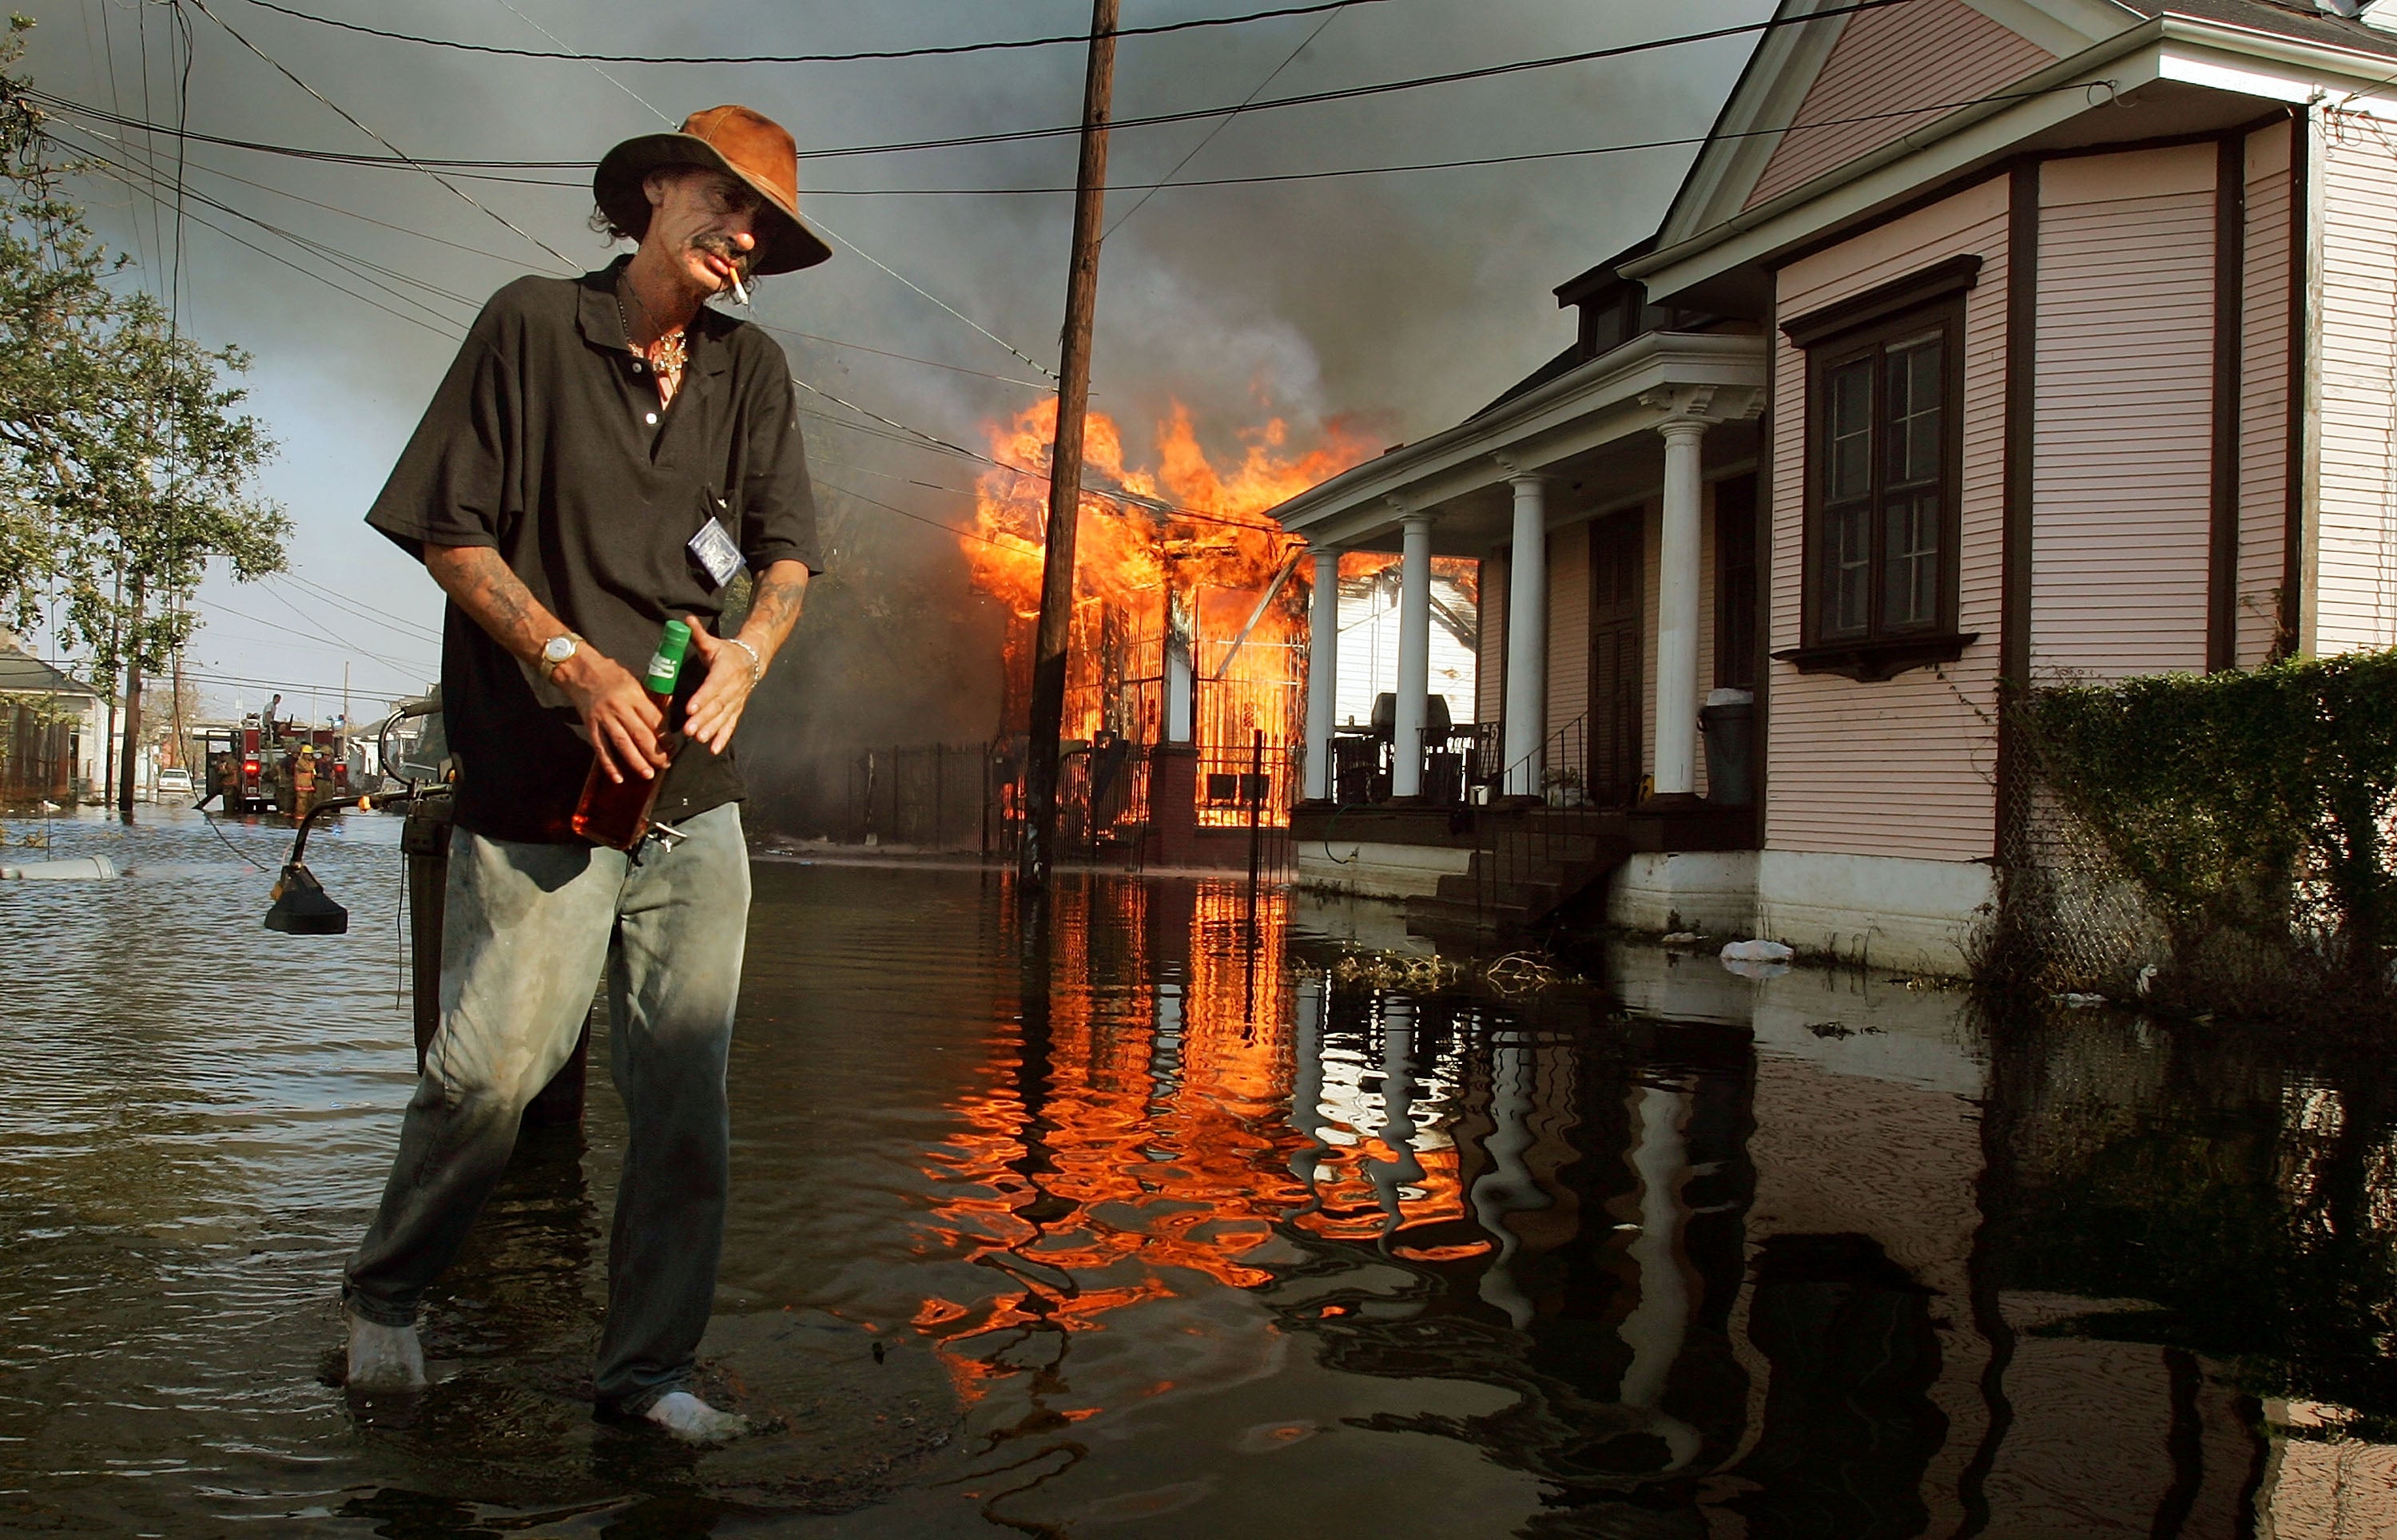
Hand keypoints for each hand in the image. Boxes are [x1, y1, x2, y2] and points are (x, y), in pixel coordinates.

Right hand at [553, 648, 666, 782]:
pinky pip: (601, 748)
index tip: (673, 747)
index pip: (654, 720)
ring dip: (636, 761)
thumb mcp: (635, 681)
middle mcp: (619, 707)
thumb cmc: (611, 675)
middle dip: (655, 753)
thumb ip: (648, 701)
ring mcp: (603, 718)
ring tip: (648, 774)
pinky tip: (617, 778)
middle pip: (640, 735)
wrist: (580, 670)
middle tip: (665, 764)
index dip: (665, 736)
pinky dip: (609, 765)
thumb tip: (666, 722)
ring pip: (622, 744)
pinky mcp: (590, 726)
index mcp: (633, 695)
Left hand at [681, 615, 757, 753]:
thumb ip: (698, 634)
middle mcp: (733, 687)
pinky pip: (731, 724)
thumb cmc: (727, 652)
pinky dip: (723, 737)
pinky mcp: (737, 708)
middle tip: (690, 730)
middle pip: (718, 705)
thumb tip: (686, 619)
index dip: (703, 697)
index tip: (690, 708)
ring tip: (699, 739)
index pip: (713, 685)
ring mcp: (737, 700)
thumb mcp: (713, 642)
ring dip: (712, 730)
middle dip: (704, 719)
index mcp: (726, 670)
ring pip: (724, 717)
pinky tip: (714, 749)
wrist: (753, 660)